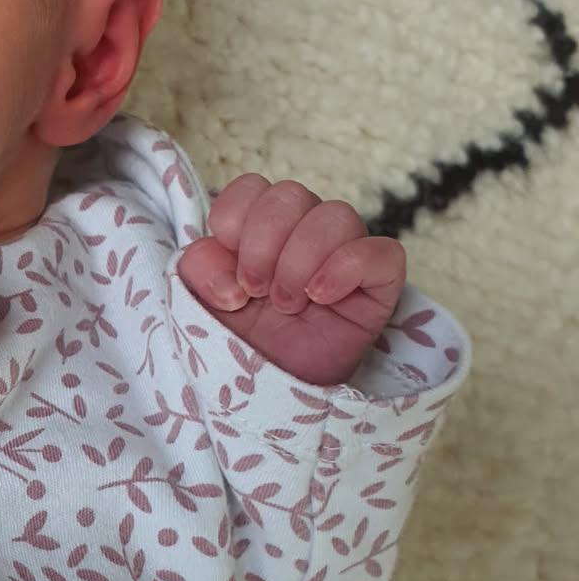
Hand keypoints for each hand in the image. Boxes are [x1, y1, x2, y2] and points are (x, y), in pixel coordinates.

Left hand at [176, 176, 404, 385]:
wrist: (271, 392)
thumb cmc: (240, 341)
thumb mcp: (199, 303)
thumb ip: (198, 269)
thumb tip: (230, 276)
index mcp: (260, 226)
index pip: (252, 187)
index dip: (234, 221)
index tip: (230, 271)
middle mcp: (304, 231)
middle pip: (291, 195)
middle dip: (263, 244)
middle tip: (257, 291)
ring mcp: (344, 253)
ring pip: (337, 214)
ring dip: (300, 261)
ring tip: (287, 303)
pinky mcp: (379, 283)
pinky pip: (383, 252)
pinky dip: (346, 268)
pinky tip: (322, 296)